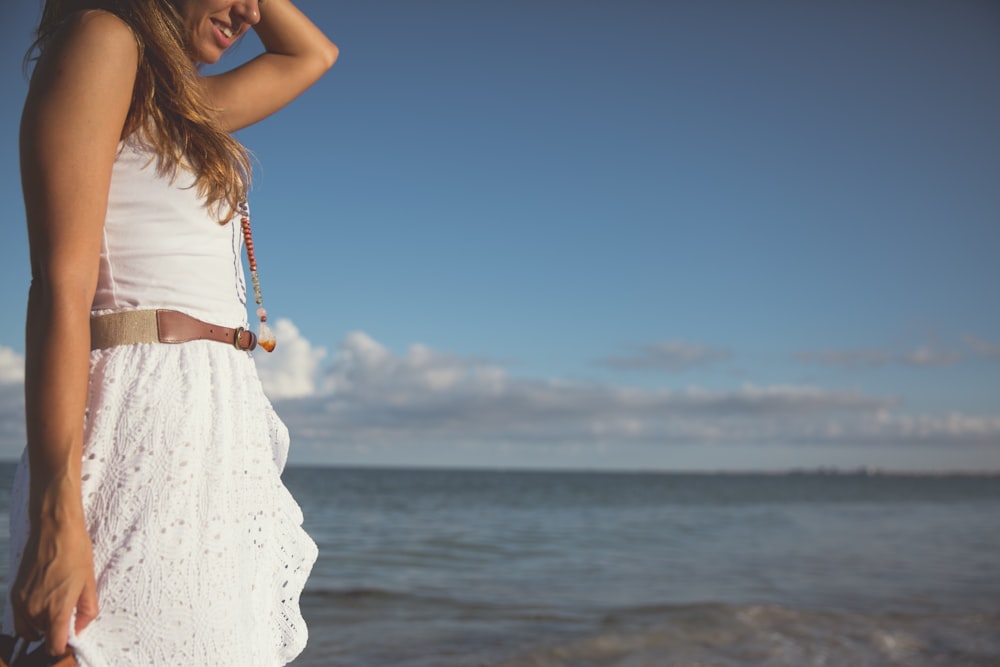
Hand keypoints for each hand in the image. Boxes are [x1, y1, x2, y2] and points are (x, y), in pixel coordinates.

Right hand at [10, 512, 98, 655]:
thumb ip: (87, 610)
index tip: (71, 636)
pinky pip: (20, 617)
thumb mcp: (89, 582)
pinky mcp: (14, 594)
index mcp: (56, 609)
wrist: (55, 529)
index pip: (54, 647)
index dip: (63, 646)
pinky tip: (44, 598)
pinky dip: (30, 616)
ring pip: (30, 629)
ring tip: (56, 604)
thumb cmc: (76, 552)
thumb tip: (81, 628)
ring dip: (42, 625)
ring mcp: (22, 603)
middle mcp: (35, 610)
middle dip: (54, 632)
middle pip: (43, 637)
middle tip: (67, 613)